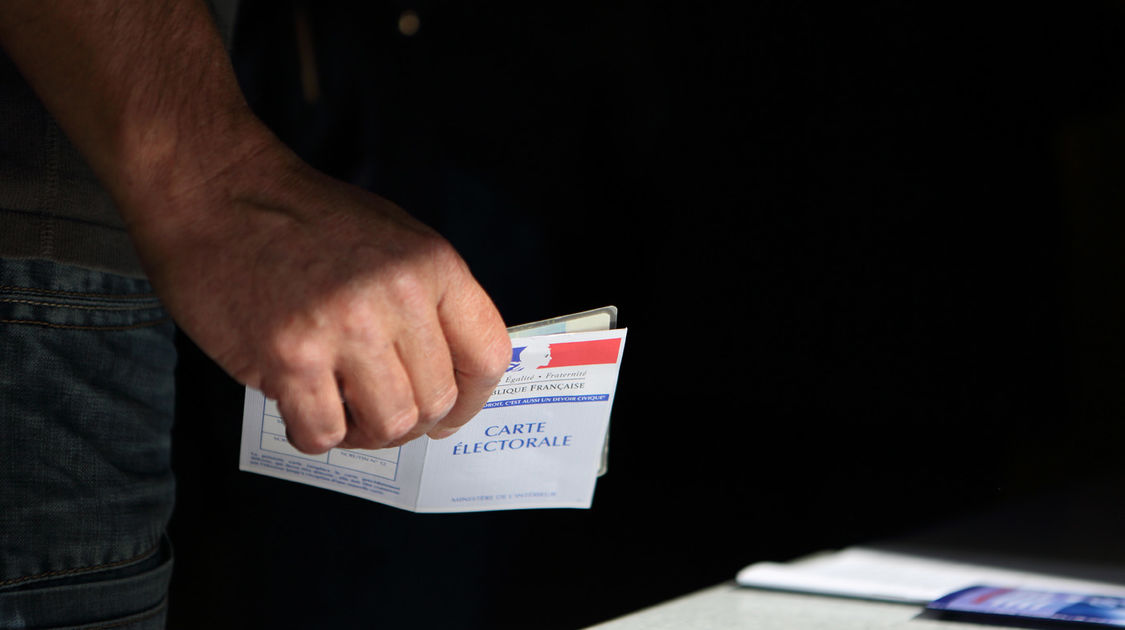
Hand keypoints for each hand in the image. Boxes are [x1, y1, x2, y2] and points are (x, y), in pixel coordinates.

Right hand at [128, 138, 510, 453]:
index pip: (488, 356)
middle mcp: (398, 296)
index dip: (471, 400)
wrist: (216, 190)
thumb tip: (450, 374)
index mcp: (434, 265)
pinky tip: (299, 406)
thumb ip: (429, 301)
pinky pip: (324, 433)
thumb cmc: (304, 219)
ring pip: (388, 425)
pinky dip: (314, 434)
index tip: (448, 415)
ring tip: (340, 409)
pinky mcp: (290, 356)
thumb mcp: (394, 240)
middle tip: (376, 413)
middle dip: (409, 422)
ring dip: (364, 433)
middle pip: (436, 401)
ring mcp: (345, 327)